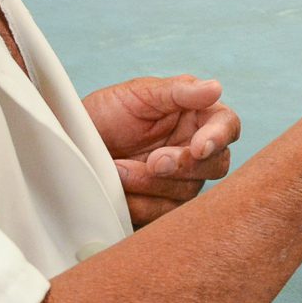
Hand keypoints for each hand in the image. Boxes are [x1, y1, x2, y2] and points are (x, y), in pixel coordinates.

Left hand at [82, 76, 241, 226]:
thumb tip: (215, 88)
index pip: (227, 125)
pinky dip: (140, 203)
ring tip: (118, 170)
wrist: (74, 146)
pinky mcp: (161, 207)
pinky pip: (164, 214)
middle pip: (216, 165)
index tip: (198, 147)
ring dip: (152, 184)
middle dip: (184, 166)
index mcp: (197, 117)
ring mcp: (180, 181)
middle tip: (153, 161)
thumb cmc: (106, 114)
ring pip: (188, 192)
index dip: (219, 137)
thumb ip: (178, 91)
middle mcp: (194, 150)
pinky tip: (119, 188)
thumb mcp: (139, 94)